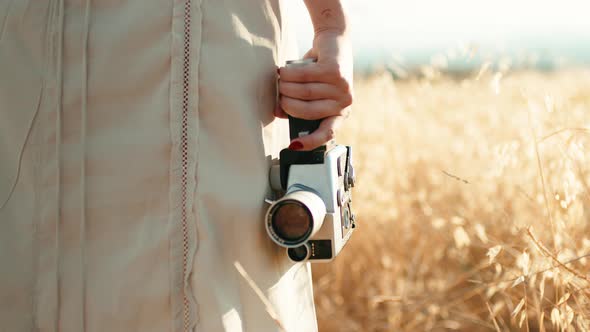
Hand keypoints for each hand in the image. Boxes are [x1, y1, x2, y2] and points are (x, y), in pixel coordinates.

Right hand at [275, 30, 352, 150]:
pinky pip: (303, 76)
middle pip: (306, 111)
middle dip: (287, 103)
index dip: (310, 141)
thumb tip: (278, 112)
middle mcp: (344, 102)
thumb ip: (297, 104)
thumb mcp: (309, 92)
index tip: (293, 145)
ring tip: (280, 80)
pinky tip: (283, 71)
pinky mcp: (335, 71)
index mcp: (340, 113)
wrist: (333, 42)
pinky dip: (288, 73)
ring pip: (303, 92)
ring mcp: (342, 87)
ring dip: (285, 86)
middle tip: (280, 94)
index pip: (327, 133)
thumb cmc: (319, 71)